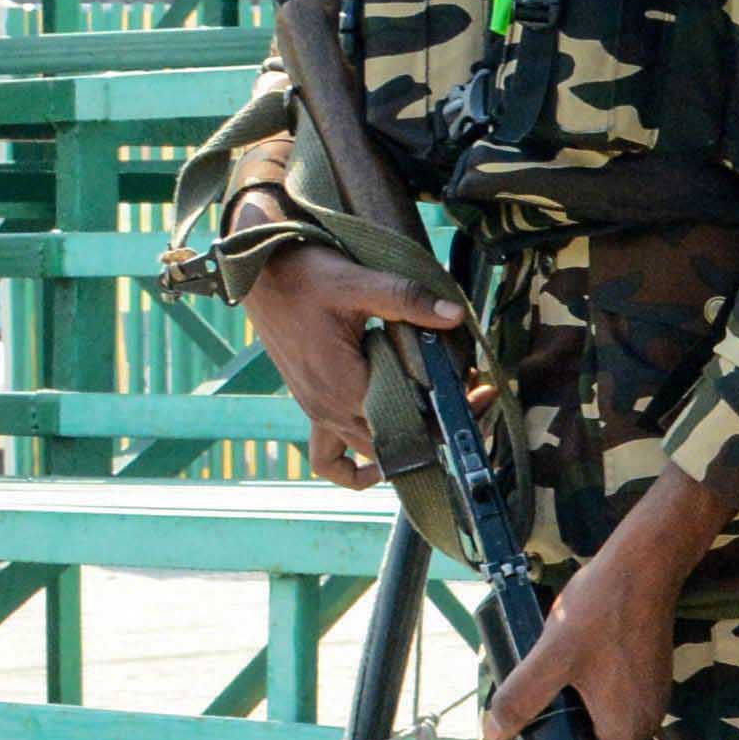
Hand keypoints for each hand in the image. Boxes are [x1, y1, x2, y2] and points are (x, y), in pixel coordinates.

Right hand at [237, 240, 465, 485]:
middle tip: (474, 398)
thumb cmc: (305, 276)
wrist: (260, 273)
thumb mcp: (359, 283)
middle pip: (395, 442)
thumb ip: (407, 300)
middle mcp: (328, 409)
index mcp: (343, 386)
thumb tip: (454, 315)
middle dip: (439, 428)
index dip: (449, 412)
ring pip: (368, 451)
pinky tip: (378, 461)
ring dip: (407, 442)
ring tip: (443, 415)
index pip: (409, 421)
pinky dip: (353, 467)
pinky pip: (328, 456)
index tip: (478, 392)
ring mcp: (317, 412)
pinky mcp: (312, 406)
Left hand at [479, 469, 731, 739]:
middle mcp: (645, 720)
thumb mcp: (550, 656)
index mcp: (625, 728)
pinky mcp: (648, 675)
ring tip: (542, 700)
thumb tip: (494, 733)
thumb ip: (520, 699)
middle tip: (526, 730)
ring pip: (609, 730)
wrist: (645, 563)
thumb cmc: (601, 610)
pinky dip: (590, 704)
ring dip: (576, 724)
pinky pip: (617, 706)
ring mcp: (651, 696)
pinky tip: (566, 677)